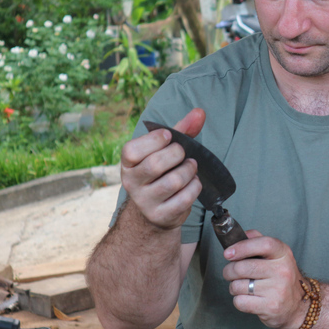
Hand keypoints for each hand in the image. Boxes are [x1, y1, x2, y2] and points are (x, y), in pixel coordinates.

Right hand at [120, 108, 205, 229]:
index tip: (168, 136)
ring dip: (189, 170)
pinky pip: (184, 198)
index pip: (132, 150)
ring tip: (191, 167)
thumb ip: (181, 130)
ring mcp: (145, 202)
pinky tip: (193, 183)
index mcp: (128, 164)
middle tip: (183, 154)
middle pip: (155, 164)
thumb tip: (200, 112)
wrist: (157, 211)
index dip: (154, 140)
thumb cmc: (163, 172)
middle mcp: (131, 183)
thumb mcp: (166, 150)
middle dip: (177, 154)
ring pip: (173, 182)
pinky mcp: (161, 215)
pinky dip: (195, 187)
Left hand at [223, 230, 309, 328]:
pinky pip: (240, 302)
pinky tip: (248, 299)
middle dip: (229, 271)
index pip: (263, 244)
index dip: (242, 247)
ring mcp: (277, 290)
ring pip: (238, 286)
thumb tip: (240, 234)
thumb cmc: (281, 277)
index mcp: (283, 254)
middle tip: (230, 273)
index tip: (228, 253)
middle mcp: (282, 270)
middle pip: (242, 267)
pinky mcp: (270, 307)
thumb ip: (258, 241)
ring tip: (243, 287)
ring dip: (234, 287)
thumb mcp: (277, 255)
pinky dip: (239, 301)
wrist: (298, 305)